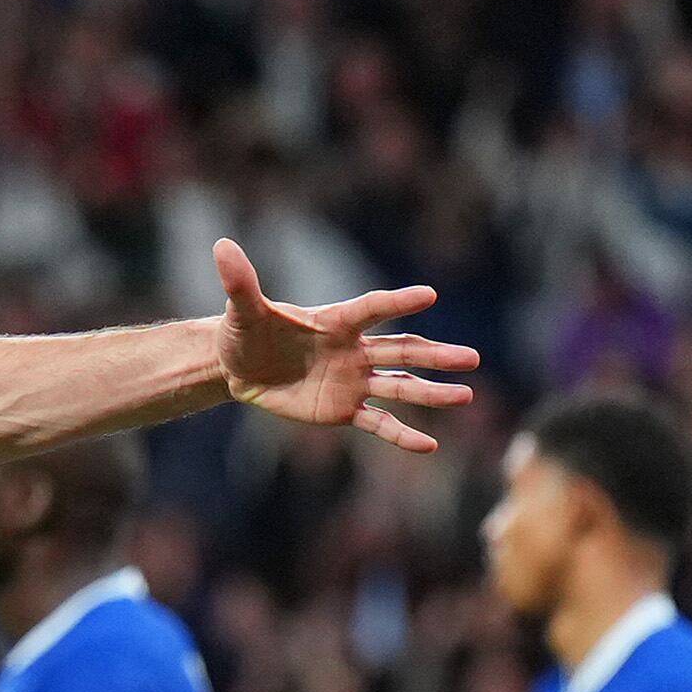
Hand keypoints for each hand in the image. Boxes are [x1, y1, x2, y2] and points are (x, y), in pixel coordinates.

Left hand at [213, 238, 477, 453]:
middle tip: (471, 359)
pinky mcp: (344, 409)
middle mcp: (354, 350)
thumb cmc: (245, 333)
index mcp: (335, 322)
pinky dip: (402, 434)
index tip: (429, 295)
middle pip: (401, 350)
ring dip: (431, 391)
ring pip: (399, 386)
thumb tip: (221, 246)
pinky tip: (429, 445)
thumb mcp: (242, 311)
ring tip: (464, 395)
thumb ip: (240, 282)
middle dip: (435, 355)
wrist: (240, 368)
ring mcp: (353, 380)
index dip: (397, 302)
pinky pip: (378, 423)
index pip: (372, 309)